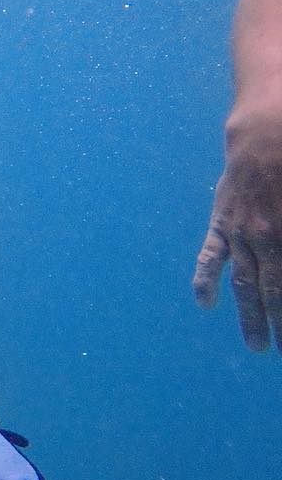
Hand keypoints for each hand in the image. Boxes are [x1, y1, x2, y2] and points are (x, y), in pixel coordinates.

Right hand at [194, 111, 281, 350]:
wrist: (267, 133)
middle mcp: (265, 241)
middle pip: (273, 295)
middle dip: (280, 327)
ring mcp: (239, 234)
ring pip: (244, 284)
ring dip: (250, 317)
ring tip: (257, 346)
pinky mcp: (222, 223)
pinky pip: (210, 257)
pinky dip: (205, 280)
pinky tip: (206, 304)